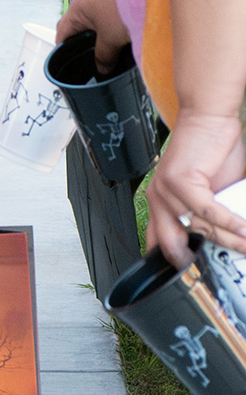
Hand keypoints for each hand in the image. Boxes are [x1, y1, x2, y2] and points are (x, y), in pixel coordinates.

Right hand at [55, 0, 129, 75]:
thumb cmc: (124, 7)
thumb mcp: (111, 40)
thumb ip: (103, 57)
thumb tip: (102, 69)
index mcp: (77, 7)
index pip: (62, 32)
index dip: (62, 49)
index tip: (67, 62)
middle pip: (79, 25)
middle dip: (84, 41)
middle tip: (92, 58)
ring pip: (96, 18)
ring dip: (101, 33)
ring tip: (112, 47)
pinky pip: (109, 12)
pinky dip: (112, 24)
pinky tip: (124, 33)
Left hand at [146, 110, 245, 266]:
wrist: (208, 118)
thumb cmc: (210, 152)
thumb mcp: (210, 192)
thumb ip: (211, 217)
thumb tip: (231, 241)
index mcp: (160, 204)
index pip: (159, 243)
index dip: (174, 264)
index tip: (193, 276)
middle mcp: (158, 200)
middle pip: (176, 245)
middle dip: (198, 263)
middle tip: (220, 273)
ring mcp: (166, 191)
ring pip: (201, 229)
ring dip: (231, 242)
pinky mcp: (181, 182)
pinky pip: (209, 213)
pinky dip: (231, 224)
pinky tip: (245, 231)